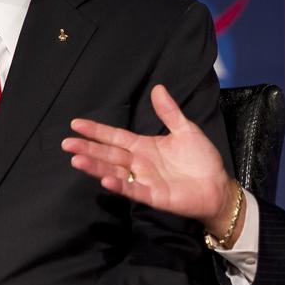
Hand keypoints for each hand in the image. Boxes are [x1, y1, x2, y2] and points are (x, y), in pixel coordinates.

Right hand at [63, 84, 236, 236]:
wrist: (218, 186)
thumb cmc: (201, 159)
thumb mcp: (185, 129)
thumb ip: (169, 112)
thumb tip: (157, 88)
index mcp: (144, 146)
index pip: (115, 137)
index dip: (96, 130)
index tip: (76, 124)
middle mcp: (139, 163)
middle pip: (109, 154)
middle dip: (88, 149)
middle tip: (66, 144)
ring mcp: (145, 180)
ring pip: (115, 172)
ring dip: (96, 167)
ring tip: (77, 160)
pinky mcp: (155, 196)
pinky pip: (134, 190)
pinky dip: (120, 186)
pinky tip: (105, 180)